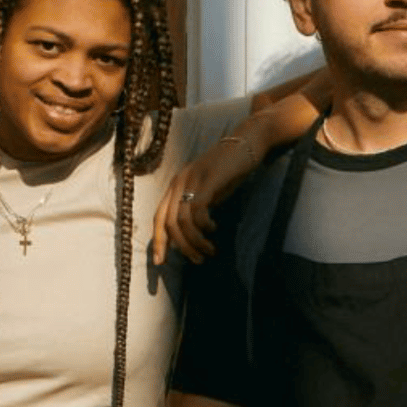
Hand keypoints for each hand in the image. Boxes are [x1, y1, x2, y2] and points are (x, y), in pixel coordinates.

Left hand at [152, 138, 259, 264]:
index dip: (158, 241)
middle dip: (181, 247)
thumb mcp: (208, 192)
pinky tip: (214, 230)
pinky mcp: (207, 180)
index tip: (160, 263)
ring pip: (183, 220)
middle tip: (197, 260)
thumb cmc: (229, 171)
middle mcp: (179, 182)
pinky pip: (197, 210)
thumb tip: (186, 237)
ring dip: (195, 241)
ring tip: (209, 251)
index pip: (158, 218)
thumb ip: (195, 210)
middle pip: (168, 223)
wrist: (248, 143)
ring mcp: (192, 179)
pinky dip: (204, 226)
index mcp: (176, 185)